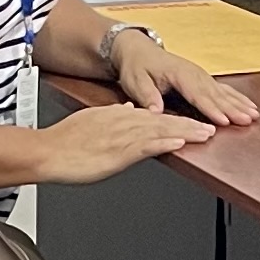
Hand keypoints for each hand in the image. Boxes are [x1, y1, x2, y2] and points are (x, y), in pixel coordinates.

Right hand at [31, 101, 212, 183]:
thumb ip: (111, 115)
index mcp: (118, 116)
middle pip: (163, 121)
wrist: (47, 151)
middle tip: (212, 127)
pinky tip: (179, 142)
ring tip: (206, 134)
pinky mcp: (117, 151)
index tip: (195, 122)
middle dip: (190, 124)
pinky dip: (163, 142)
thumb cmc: (64, 141)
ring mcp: (122, 136)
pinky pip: (145, 145)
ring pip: (160, 131)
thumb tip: (126, 109)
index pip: (154, 116)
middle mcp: (124, 122)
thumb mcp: (91, 121)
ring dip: (185, 132)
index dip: (177, 119)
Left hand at [117, 42, 256, 128]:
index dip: (211, 108)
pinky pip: (223, 90)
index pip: (197, 94)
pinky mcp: (203, 79)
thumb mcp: (136, 81)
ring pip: (223, 92)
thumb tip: (156, 111)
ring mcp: (200, 75)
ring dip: (240, 104)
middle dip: (233, 108)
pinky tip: (249, 106)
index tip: (224, 120)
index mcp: (178, 74)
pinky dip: (237, 98)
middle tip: (248, 120)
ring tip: (254, 115)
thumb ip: (147, 96)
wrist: (139, 50)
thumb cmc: (137, 67)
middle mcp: (194, 74)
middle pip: (216, 94)